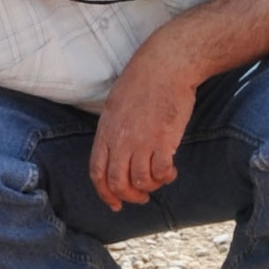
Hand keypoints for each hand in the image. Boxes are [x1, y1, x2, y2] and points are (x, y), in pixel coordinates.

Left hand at [90, 44, 195, 210]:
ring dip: (151, 186)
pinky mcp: (163, 141)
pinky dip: (166, 177)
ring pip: (141, 181)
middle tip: (141, 197)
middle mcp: (121, 140)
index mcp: (106, 131)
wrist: (166, 64)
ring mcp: (141, 141)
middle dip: (129, 196)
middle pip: (118, 183)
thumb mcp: (115, 105)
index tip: (115, 203)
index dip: (105, 194)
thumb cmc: (143, 80)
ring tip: (159, 178)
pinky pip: (161, 173)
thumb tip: (116, 152)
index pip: (97, 173)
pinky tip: (171, 170)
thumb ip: (113, 131)